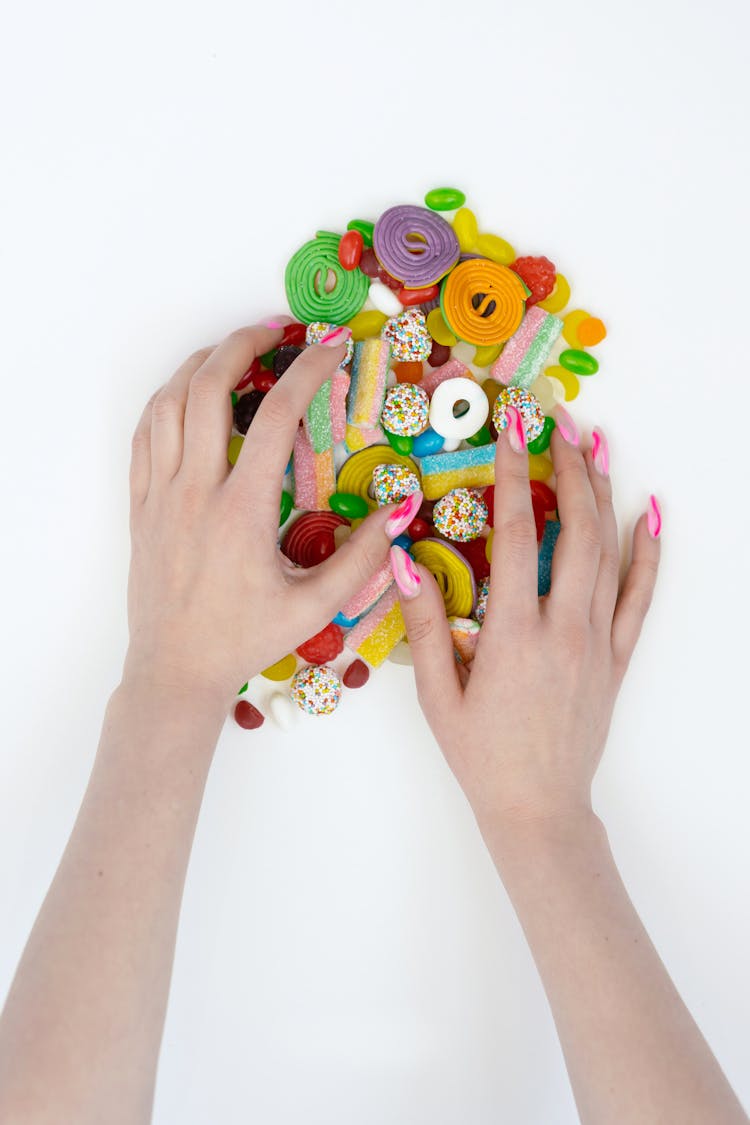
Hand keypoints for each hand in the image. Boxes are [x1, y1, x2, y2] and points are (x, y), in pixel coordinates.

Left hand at [125, 322, 400, 707]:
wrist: (175, 670)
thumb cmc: (245, 640)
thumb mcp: (315, 607)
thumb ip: (363, 559)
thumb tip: (401, 511)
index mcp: (241, 511)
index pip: (278, 417)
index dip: (308, 372)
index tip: (331, 349)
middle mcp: (194, 492)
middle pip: (209, 388)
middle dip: (243, 345)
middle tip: (275, 330)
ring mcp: (160, 495)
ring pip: (168, 403)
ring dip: (200, 365)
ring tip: (232, 352)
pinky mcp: (140, 506)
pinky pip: (143, 435)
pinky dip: (166, 401)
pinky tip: (188, 395)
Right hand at [393, 409, 660, 840]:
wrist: (539, 810)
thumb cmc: (481, 757)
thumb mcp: (437, 696)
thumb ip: (428, 626)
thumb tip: (406, 561)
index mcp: (514, 635)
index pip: (514, 535)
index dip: (513, 475)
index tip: (513, 429)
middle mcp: (564, 629)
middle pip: (572, 529)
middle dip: (567, 467)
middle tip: (558, 420)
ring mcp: (598, 642)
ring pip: (608, 552)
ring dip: (603, 493)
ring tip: (597, 443)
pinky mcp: (617, 658)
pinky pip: (639, 596)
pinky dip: (649, 552)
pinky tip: (651, 512)